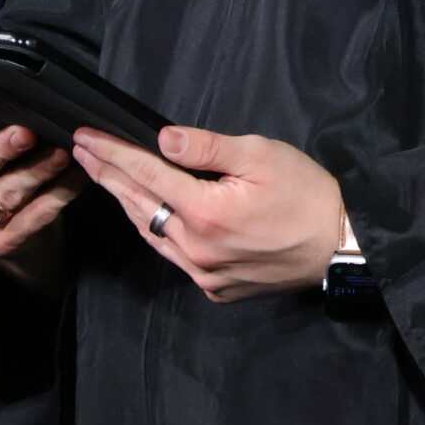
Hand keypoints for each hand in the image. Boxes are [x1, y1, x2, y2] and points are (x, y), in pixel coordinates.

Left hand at [71, 125, 343, 302]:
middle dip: (108, 175)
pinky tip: (148, 213)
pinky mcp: (215, 289)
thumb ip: (206, 147)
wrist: (341, 246)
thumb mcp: (261, 155)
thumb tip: (162, 139)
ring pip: (150, 234)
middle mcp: (196, 249)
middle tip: (83, 151)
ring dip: (127, 203)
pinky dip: (155, 231)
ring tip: (106, 178)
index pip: (145, 173)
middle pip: (139, 204)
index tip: (85, 135)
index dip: (112, 152)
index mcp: (205, 212)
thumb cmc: (306, 194)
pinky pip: (172, 256)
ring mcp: (204, 274)